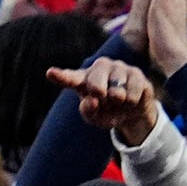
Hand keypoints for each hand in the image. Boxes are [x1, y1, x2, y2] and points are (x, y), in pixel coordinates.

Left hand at [46, 58, 160, 146]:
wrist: (131, 110)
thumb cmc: (106, 112)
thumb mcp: (94, 118)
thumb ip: (88, 111)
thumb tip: (91, 100)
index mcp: (83, 79)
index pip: (70, 78)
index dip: (60, 76)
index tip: (50, 73)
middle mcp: (99, 68)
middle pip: (95, 84)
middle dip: (100, 96)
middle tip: (104, 99)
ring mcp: (118, 67)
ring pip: (117, 93)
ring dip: (118, 103)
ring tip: (118, 100)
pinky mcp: (136, 71)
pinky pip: (132, 94)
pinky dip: (130, 103)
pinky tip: (130, 98)